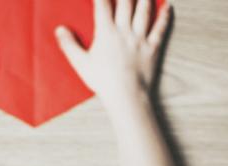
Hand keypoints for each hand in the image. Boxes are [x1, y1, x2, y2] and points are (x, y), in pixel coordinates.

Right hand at [54, 0, 171, 104]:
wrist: (126, 94)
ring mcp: (140, 38)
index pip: (103, 5)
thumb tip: (59, 29)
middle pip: (126, 2)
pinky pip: (160, 29)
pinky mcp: (152, 48)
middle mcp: (124, 31)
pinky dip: (165, 17)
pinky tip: (168, 6)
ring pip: (144, 11)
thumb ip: (69, 45)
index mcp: (106, 33)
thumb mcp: (81, 63)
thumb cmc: (102, 80)